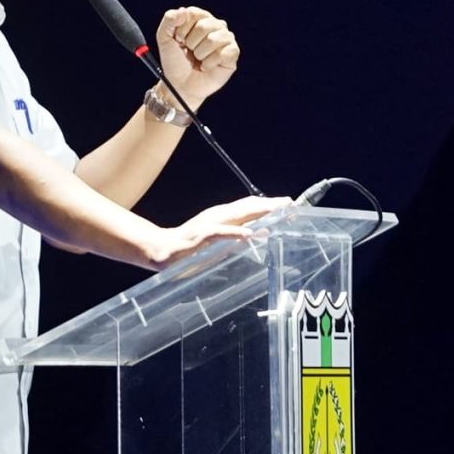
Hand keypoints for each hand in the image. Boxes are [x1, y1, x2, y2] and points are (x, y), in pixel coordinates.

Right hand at [147, 195, 290, 269]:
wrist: (162, 249)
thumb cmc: (192, 246)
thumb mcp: (220, 239)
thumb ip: (240, 234)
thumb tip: (263, 233)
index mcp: (223, 216)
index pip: (250, 206)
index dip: (270, 204)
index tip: (290, 205)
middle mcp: (217, 215)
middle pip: (248, 206)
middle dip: (270, 205)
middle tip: (290, 204)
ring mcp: (208, 225)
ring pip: (236, 215)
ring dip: (256, 212)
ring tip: (276, 211)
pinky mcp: (199, 237)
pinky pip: (219, 233)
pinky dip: (234, 233)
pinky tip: (248, 234)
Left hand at [156, 7, 238, 105]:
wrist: (180, 84)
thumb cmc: (175, 61)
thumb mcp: (164, 38)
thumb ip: (169, 20)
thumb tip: (183, 10)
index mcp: (200, 18)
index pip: (193, 13)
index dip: (182, 29)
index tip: (179, 40)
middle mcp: (216, 25)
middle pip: (204, 26)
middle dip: (191, 43)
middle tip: (190, 51)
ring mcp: (226, 39)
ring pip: (213, 40)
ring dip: (200, 54)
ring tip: (198, 59)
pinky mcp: (232, 53)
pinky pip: (223, 53)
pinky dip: (210, 63)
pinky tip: (206, 66)